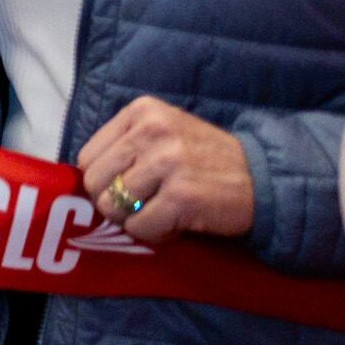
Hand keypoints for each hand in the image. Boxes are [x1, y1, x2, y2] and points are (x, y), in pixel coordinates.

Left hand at [77, 97, 254, 242]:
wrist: (263, 178)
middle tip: (144, 204)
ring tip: (164, 210)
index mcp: (141, 111)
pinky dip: (155, 233)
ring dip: (135, 219)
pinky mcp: (181, 195)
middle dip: (114, 202)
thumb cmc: (206, 160)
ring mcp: (166, 162)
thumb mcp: (164, 134)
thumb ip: (125, 147)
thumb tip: (81, 180)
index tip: (128, 186)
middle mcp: (151, 131)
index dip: (103, 179)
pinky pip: (139, 227)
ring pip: (113, 208)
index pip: (87, 157)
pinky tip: (176, 222)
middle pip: (94, 182)